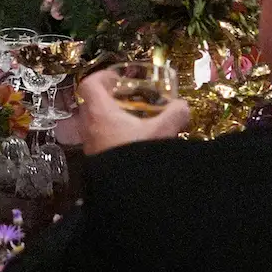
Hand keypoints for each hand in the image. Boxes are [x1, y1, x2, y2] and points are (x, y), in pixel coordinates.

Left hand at [74, 67, 190, 155]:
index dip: (102, 76)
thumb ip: (175, 114)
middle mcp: (89, 126)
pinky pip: (100, 137)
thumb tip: (182, 106)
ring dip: (112, 117)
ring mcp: (90, 144)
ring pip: (96, 121)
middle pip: (92, 102)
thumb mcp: (162, 132)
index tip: (118, 77)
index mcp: (99, 113)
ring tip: (135, 118)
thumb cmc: (138, 156)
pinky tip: (134, 139)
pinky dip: (113, 133)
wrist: (126, 195)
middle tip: (130, 97)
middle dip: (110, 97)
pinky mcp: (95, 159)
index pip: (89, 85)